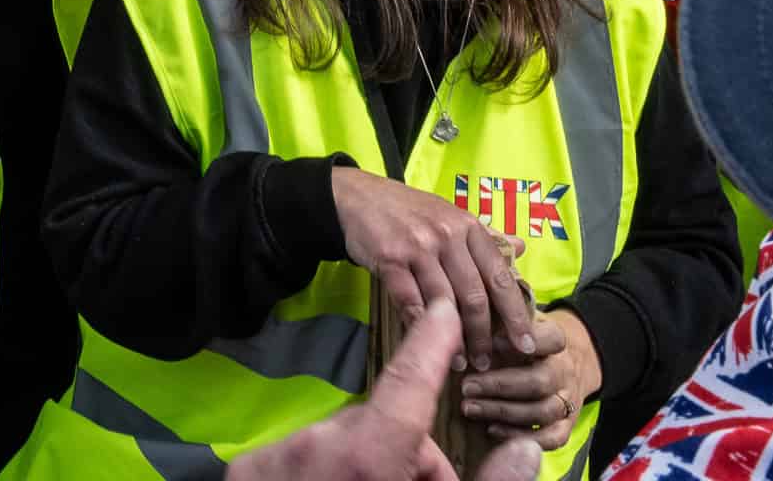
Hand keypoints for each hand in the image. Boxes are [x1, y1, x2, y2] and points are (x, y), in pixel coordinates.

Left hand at [220, 296, 541, 480]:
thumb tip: (525, 447)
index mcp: (365, 457)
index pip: (408, 383)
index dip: (431, 344)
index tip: (442, 309)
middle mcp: (315, 449)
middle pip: (378, 434)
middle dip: (407, 462)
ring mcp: (273, 463)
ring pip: (337, 450)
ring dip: (362, 474)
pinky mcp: (247, 475)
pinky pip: (297, 463)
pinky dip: (318, 479)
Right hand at [330, 166, 537, 364]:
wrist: (358, 196)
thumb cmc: (409, 210)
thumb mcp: (451, 214)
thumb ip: (486, 235)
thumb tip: (522, 248)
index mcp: (468, 226)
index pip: (500, 276)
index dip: (515, 314)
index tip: (525, 343)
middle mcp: (447, 235)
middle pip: (474, 295)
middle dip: (484, 335)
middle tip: (488, 361)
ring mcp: (418, 247)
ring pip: (445, 303)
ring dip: (456, 339)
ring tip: (462, 363)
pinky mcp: (390, 258)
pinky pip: (410, 300)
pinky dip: (422, 326)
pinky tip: (428, 343)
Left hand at [459, 309, 600, 450]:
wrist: (561, 367)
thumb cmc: (523, 342)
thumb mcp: (515, 324)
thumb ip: (497, 323)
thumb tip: (457, 322)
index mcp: (555, 341)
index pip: (552, 339)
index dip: (526, 340)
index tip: (494, 342)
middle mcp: (564, 371)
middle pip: (539, 381)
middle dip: (500, 385)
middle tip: (466, 385)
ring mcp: (567, 400)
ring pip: (543, 410)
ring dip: (504, 411)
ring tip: (469, 407)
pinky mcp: (565, 426)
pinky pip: (551, 438)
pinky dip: (522, 435)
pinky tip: (492, 429)